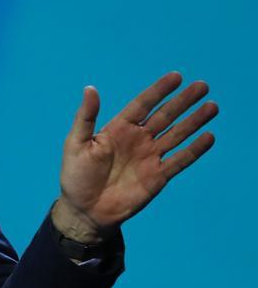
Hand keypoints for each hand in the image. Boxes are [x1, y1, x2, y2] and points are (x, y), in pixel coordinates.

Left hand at [54, 72, 217, 241]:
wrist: (85, 210)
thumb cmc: (76, 176)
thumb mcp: (76, 143)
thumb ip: (86, 117)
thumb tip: (90, 88)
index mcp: (118, 128)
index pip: (143, 104)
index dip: (159, 91)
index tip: (176, 76)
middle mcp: (138, 139)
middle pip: (165, 116)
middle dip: (183, 101)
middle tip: (202, 86)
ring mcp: (149, 157)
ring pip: (177, 134)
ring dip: (194, 121)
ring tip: (212, 106)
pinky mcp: (158, 176)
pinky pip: (180, 160)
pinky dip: (194, 150)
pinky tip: (209, 137)